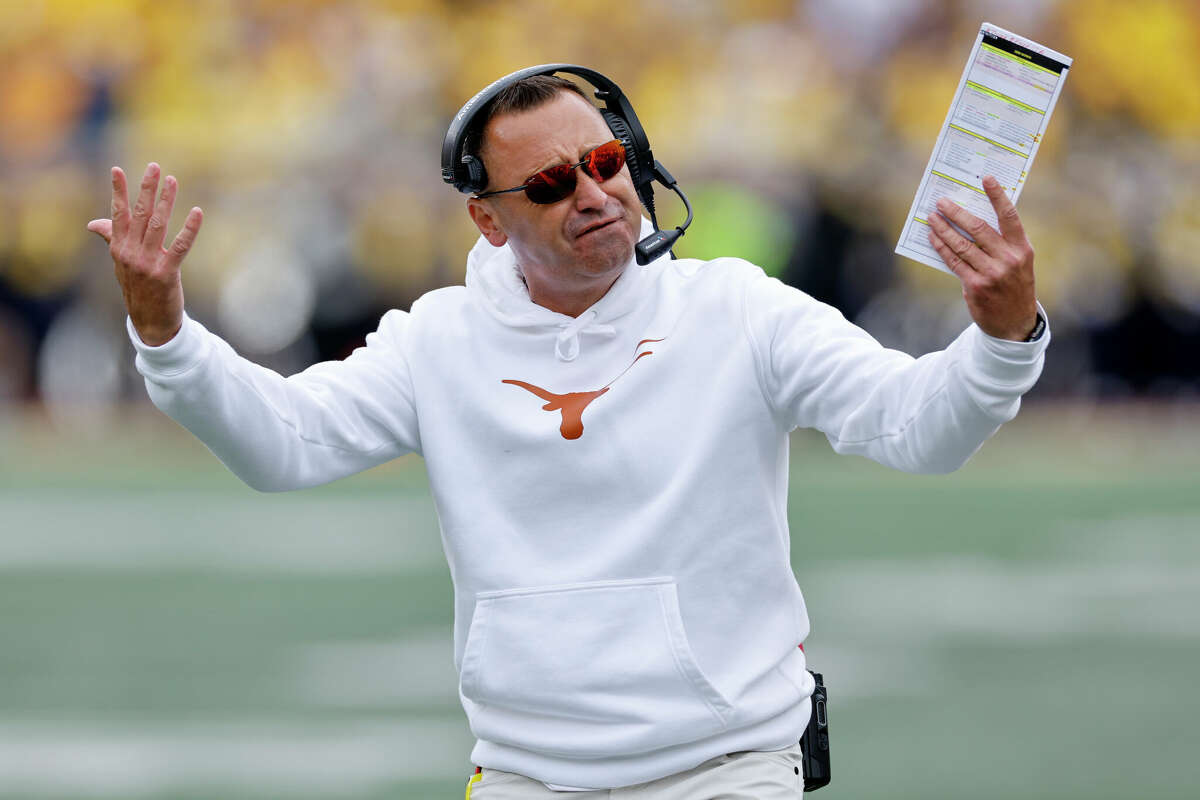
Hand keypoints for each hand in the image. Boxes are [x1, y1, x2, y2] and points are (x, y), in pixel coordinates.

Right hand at [86, 163, 203, 345]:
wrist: (149, 321)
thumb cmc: (137, 288)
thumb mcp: (121, 263)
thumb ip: (111, 239)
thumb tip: (93, 223)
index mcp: (119, 248)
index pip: (118, 214)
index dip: (118, 192)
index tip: (117, 169)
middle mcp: (130, 253)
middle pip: (138, 214)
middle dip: (146, 189)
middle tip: (154, 166)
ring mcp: (147, 263)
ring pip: (158, 225)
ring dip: (166, 201)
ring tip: (173, 181)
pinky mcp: (166, 273)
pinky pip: (180, 247)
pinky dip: (189, 229)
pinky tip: (197, 212)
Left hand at [926, 175, 1036, 340]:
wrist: (1015, 323)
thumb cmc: (1014, 286)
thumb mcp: (1018, 263)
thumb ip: (1002, 243)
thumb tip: (970, 220)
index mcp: (1022, 249)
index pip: (1009, 217)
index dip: (998, 196)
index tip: (987, 178)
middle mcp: (1008, 259)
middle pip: (978, 228)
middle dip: (957, 213)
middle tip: (941, 202)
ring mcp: (991, 274)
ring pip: (961, 245)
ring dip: (943, 229)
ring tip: (932, 218)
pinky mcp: (975, 287)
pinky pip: (954, 262)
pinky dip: (942, 248)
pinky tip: (933, 238)